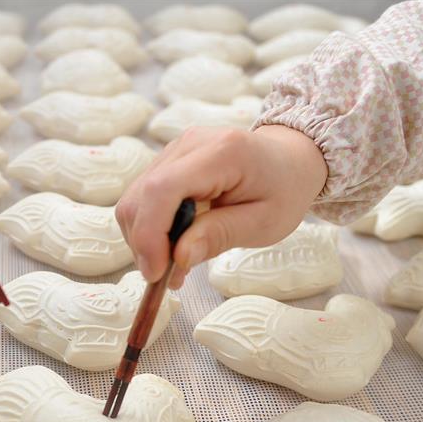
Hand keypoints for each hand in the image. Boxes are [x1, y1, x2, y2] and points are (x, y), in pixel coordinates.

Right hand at [115, 125, 327, 288]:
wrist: (288, 160)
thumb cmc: (283, 190)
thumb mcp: (264, 223)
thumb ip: (219, 236)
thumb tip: (179, 257)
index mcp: (221, 153)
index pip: (162, 190)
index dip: (150, 234)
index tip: (157, 273)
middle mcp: (189, 144)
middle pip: (140, 197)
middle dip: (143, 244)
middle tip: (166, 276)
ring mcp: (173, 150)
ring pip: (133, 200)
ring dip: (144, 240)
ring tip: (173, 264)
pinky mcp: (166, 162)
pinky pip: (142, 199)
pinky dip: (150, 229)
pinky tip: (173, 246)